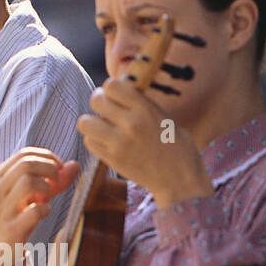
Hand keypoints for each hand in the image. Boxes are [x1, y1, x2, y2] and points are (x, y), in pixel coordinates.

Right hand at [0, 148, 79, 265]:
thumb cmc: (15, 217)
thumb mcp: (29, 196)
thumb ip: (52, 181)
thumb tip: (74, 165)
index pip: (24, 154)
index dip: (47, 157)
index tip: (59, 169)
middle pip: (27, 164)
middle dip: (50, 169)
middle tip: (57, 182)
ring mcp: (3, 209)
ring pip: (28, 182)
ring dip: (46, 188)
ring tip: (47, 198)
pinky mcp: (11, 228)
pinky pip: (35, 210)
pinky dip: (45, 209)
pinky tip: (43, 213)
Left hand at [77, 77, 213, 209]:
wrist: (180, 180)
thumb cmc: (176, 146)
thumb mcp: (164, 117)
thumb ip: (140, 103)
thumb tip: (119, 87)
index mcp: (146, 110)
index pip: (112, 85)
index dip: (111, 88)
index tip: (116, 95)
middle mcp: (130, 125)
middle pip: (95, 100)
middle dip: (100, 101)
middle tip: (107, 108)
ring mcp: (118, 143)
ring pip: (85, 122)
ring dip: (92, 122)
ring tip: (104, 126)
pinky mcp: (111, 160)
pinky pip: (89, 142)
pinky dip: (94, 139)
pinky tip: (107, 141)